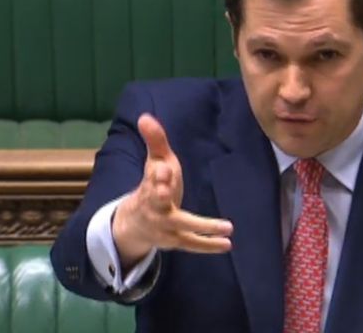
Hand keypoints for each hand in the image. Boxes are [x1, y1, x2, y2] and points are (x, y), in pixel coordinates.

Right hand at [112, 114, 232, 268]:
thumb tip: (145, 116)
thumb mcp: (155, 162)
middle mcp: (153, 206)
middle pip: (158, 201)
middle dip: (164, 196)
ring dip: (203, 227)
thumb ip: (155, 141)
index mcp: (148, 185)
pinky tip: (228, 244)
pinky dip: (208, 245)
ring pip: (181, 227)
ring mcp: (163, 226)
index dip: (157, 175)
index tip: (163, 170)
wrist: (134, 222)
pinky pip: (191, 244)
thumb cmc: (152, 185)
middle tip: (172, 190)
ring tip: (227, 227)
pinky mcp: (173, 240)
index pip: (151, 178)